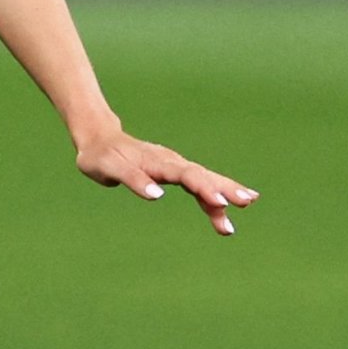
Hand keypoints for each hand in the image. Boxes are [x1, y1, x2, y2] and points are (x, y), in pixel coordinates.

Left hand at [74, 124, 257, 236]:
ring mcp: (175, 166)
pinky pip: (197, 185)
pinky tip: (226, 208)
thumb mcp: (109, 168)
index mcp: (157, 162)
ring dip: (224, 191)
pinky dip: (211, 197)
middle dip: (225, 188)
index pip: (186, 175)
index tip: (220, 202)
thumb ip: (133, 180)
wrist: (99, 139)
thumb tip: (157, 196)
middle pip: (202, 175)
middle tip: (246, 201)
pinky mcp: (174, 172)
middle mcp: (171, 162)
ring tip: (248, 203)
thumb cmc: (101, 157)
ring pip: (204, 179)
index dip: (204, 188)